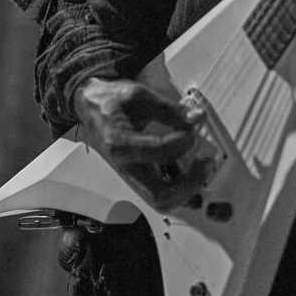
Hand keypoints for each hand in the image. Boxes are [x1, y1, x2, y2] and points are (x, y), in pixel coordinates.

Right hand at [72, 76, 213, 208]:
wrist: (90, 107)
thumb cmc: (110, 101)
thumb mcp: (138, 95)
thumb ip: (169, 109)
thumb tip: (196, 117)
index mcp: (119, 143)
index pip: (157, 151)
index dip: (182, 140)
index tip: (192, 127)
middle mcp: (124, 165)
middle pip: (159, 193)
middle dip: (189, 182)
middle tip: (206, 161)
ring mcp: (131, 175)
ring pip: (161, 200)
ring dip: (187, 189)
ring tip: (202, 168)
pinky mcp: (138, 176)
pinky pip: (161, 192)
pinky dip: (181, 188)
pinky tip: (193, 170)